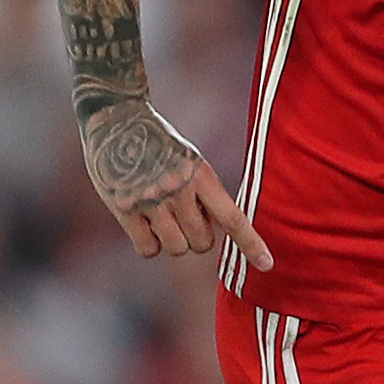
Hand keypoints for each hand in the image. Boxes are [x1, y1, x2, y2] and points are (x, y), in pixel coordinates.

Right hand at [81, 101, 271, 271]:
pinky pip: (147, 249)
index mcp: (200, 175)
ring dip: (172, 240)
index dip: (251, 244)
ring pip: (176, 249)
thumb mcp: (190, 160)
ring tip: (161, 216)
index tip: (267, 264)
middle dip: (196, 236)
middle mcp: (178, 190)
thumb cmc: (158, 143)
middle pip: (202, 243)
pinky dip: (148, 243)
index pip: (232, 218)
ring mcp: (150, 201)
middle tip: (182, 214)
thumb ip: (203, 193)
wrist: (116, 119)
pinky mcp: (124, 209)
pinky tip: (142, 223)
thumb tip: (210, 231)